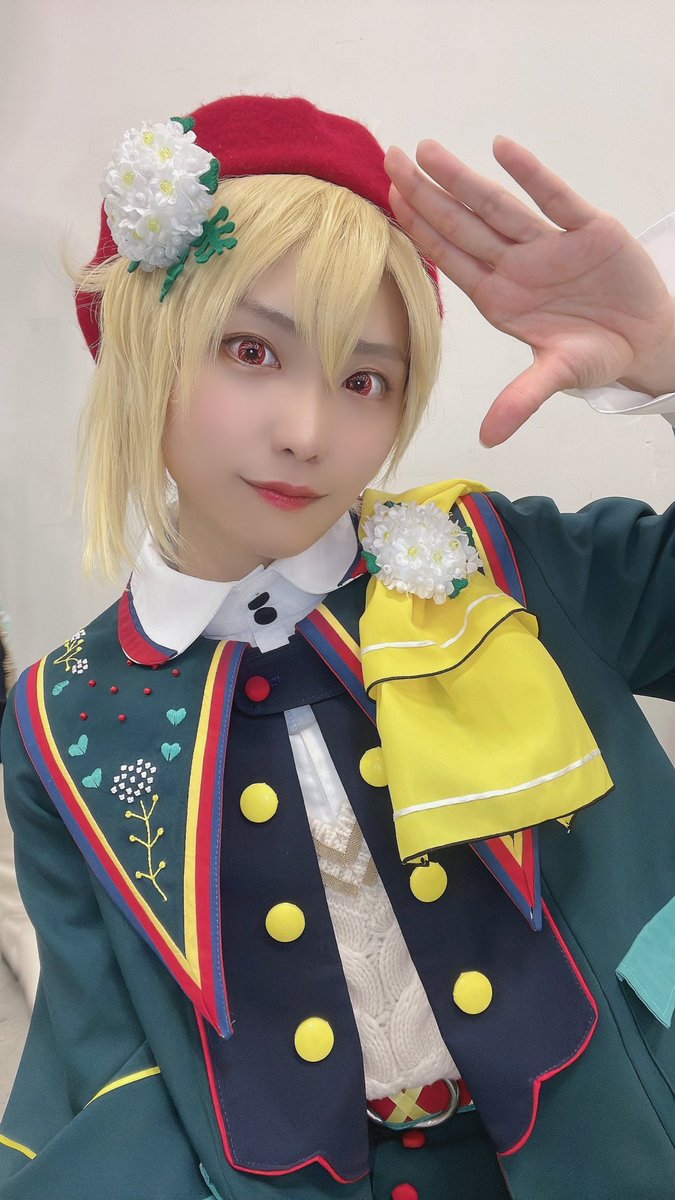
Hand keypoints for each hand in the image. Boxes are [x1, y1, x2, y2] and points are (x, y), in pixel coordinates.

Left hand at [385, 138, 674, 444]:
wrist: (645, 341)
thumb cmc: (594, 354)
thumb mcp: (557, 376)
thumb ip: (521, 400)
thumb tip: (489, 439)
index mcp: (500, 297)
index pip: (451, 258)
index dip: (420, 230)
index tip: (389, 201)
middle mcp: (516, 265)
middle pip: (463, 225)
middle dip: (427, 194)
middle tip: (389, 157)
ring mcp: (549, 244)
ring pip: (499, 206)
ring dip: (463, 180)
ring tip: (427, 151)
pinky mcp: (589, 229)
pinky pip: (556, 199)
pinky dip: (531, 175)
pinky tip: (501, 149)